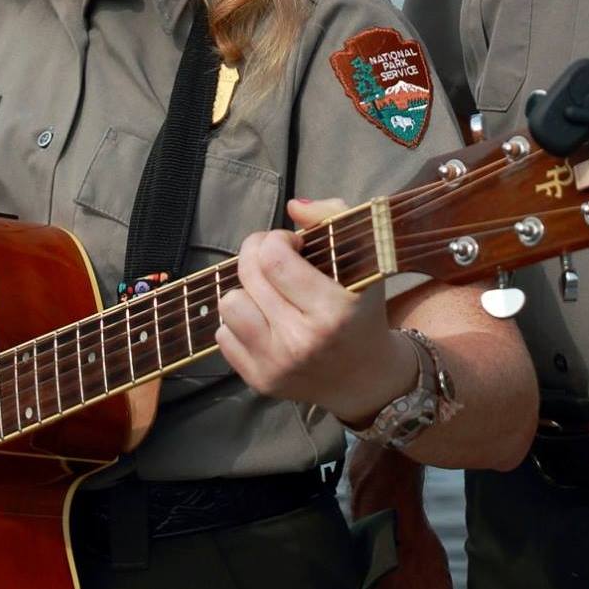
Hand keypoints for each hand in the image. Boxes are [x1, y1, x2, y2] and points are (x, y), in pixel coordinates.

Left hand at [216, 198, 413, 423]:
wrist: (365, 377)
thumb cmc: (362, 311)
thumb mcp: (363, 258)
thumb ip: (332, 218)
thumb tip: (292, 206)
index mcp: (333, 310)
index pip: (274, 259)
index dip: (276, 239)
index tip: (292, 243)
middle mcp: (302, 341)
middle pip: (248, 277)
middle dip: (255, 253)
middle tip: (272, 255)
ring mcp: (277, 365)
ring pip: (229, 305)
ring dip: (245, 292)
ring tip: (267, 292)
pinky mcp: (260, 381)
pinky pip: (223, 336)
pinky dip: (239, 323)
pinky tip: (264, 321)